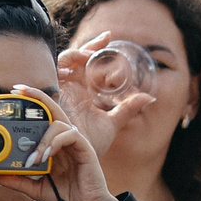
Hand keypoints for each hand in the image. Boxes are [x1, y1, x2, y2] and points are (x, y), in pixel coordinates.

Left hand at [0, 87, 121, 200]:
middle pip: (53, 109)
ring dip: (42, 139)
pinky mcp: (85, 148)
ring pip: (58, 123)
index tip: (12, 94)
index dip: (30, 102)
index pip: (42, 117)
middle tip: (17, 91)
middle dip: (36, 96)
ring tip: (34, 159)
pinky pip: (69, 136)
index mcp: (53, 144)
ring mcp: (75, 142)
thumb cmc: (64, 195)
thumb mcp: (34, 188)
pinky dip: (55, 143)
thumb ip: (16, 181)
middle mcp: (64, 139)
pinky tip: (46, 156)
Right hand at [53, 32, 158, 154]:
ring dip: (76, 55)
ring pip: (63, 62)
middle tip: (107, 38)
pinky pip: (52, 74)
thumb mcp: (112, 124)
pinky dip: (62, 66)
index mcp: (83, 92)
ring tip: (90, 54)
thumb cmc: (89, 146)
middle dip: (90, 46)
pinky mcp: (50, 98)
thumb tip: (149, 97)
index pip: (89, 64)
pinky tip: (75, 66)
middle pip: (77, 59)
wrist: (75, 162)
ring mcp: (60, 92)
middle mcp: (71, 88)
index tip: (111, 38)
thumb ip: (128, 109)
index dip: (97, 49)